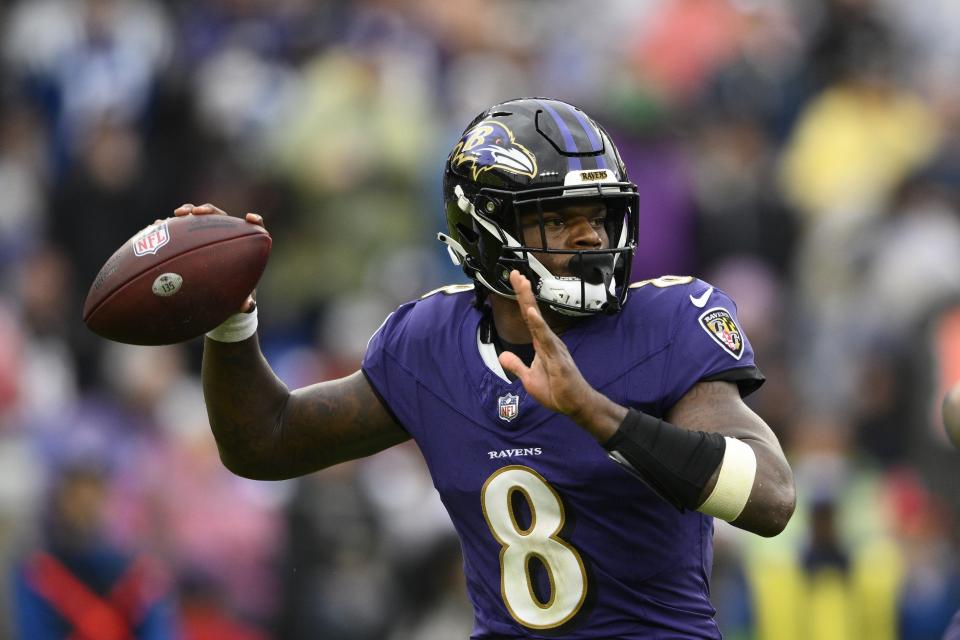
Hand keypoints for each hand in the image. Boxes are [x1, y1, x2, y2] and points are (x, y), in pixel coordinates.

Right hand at [173, 203, 262, 312]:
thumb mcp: (240, 300)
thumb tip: (246, 306)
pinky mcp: (191, 238)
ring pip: (198, 217)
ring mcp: (207, 234)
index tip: (249, 218)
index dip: (254, 221)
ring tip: (177, 214)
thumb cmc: (233, 295)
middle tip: (197, 212)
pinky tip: (157, 225)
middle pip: (219, 216)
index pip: (254, 227)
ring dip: (187, 211)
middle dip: (208, 210)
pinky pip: (180, 228)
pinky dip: (170, 225)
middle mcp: (225, 235)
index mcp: (243, 245)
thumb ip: (246, 303)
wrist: (217, 297)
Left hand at [497, 271, 596, 417]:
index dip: (521, 298)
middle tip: (515, 273)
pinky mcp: (558, 358)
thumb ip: (516, 365)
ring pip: (538, 321)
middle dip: (523, 293)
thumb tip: (502, 355)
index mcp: (541, 343)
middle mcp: (548, 340)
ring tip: (522, 284)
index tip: (515, 279)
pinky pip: (546, 339)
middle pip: (533, 312)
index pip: (528, 316)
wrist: (575, 405)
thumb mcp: (528, 379)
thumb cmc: (556, 391)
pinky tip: (532, 313)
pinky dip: (538, 325)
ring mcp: (554, 347)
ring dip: (529, 302)